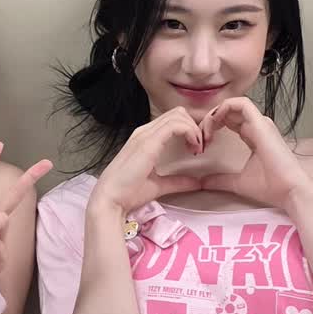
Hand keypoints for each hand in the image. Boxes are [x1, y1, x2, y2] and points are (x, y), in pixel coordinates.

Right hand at [89, 107, 215, 217]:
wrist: (111, 199)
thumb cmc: (128, 193)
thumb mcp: (159, 185)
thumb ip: (178, 182)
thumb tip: (197, 183)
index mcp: (145, 138)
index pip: (172, 121)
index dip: (189, 130)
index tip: (197, 149)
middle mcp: (145, 132)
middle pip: (177, 114)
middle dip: (194, 127)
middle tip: (201, 147)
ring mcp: (145, 134)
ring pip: (178, 116)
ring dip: (194, 129)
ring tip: (198, 148)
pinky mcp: (148, 142)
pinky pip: (175, 126)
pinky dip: (190, 133)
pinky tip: (193, 148)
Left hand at [198, 97, 312, 209]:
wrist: (290, 191)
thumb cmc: (271, 187)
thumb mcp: (237, 182)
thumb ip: (219, 180)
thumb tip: (201, 182)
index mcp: (254, 136)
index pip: (230, 121)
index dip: (213, 126)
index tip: (203, 143)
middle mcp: (258, 126)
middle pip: (229, 111)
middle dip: (210, 119)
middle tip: (199, 136)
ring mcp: (261, 123)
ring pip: (234, 104)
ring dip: (215, 113)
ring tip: (205, 131)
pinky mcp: (261, 124)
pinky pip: (242, 104)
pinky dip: (224, 108)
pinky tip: (214, 123)